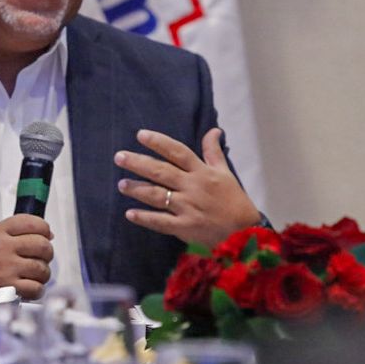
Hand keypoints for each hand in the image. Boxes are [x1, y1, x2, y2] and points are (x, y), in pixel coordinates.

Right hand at [0, 215, 52, 299]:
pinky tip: (28, 289)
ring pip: (42, 268)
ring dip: (42, 274)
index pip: (32, 222)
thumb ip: (11, 232)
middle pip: (42, 245)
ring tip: (32, 276)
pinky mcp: (9, 289)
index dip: (44, 229)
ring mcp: (7, 268)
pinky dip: (36, 291)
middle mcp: (2, 248)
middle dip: (46, 253)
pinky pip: (36, 288)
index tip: (45, 235)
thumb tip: (48, 234)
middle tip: (40, 258)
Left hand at [115, 128, 260, 246]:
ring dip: (137, 189)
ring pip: (157, 195)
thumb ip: (214, 152)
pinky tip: (129, 213)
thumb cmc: (234, 201)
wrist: (245, 233)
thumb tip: (213, 130)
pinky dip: (145, 218)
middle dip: (139, 163)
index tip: (140, 135)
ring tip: (121, 184)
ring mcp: (188, 208)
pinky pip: (161, 222)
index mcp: (202, 172)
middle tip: (119, 157)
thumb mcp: (226, 173)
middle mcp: (193, 187)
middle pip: (162, 171)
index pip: (178, 152)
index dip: (159, 142)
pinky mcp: (185, 227)